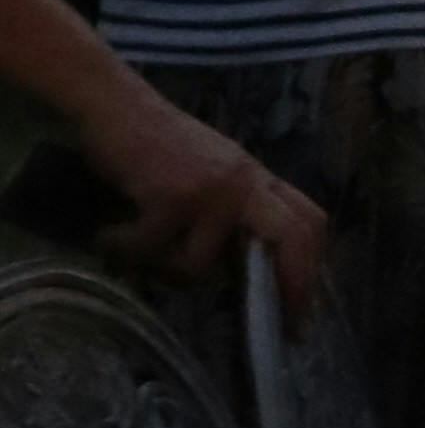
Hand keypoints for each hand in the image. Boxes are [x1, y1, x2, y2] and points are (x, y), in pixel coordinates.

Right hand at [87, 85, 328, 303]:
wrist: (113, 100)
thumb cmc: (154, 141)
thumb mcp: (211, 172)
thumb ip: (234, 212)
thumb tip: (242, 273)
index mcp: (257, 177)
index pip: (309, 220)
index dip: (312, 267)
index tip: (302, 309)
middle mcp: (245, 181)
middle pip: (295, 237)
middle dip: (293, 288)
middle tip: (279, 328)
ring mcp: (214, 189)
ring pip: (204, 263)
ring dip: (167, 270)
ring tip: (139, 257)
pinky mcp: (176, 196)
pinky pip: (156, 250)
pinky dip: (128, 249)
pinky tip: (110, 238)